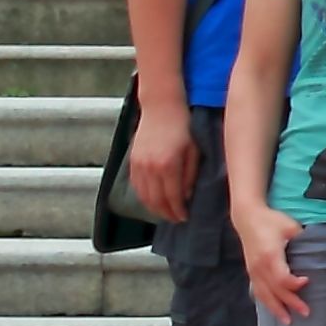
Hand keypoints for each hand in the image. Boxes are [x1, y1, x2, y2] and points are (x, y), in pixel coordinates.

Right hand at [123, 104, 200, 224]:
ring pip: (143, 196)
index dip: (178, 211)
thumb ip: (190, 174)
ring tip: (165, 213)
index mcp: (168, 165)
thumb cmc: (183, 125)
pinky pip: (136, 186)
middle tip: (176, 219)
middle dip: (166, 213)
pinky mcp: (132, 161)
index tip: (185, 218)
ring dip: (153, 208)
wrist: (161, 107)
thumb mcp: (194, 149)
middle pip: (156, 200)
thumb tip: (187, 195)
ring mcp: (138, 165)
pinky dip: (143, 196)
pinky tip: (152, 200)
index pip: (172, 198)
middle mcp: (150, 168)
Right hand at [234, 203, 306, 316]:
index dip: (294, 284)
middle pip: (275, 291)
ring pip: (264, 295)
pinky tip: (274, 310)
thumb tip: (318, 252)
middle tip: (306, 313)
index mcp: (270, 256)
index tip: (307, 281)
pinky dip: (267, 303)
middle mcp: (259, 267)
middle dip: (291, 303)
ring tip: (288, 322)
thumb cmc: (271, 221)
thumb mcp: (290, 226)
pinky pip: (258, 292)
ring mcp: (253, 271)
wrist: (247, 218)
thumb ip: (302, 240)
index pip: (281, 278)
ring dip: (277, 309)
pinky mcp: (250, 272)